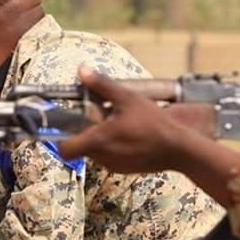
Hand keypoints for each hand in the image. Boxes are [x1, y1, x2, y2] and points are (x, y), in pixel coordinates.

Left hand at [57, 65, 190, 173]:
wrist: (178, 149)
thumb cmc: (154, 123)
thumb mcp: (127, 98)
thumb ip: (102, 85)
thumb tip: (83, 70)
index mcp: (98, 140)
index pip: (65, 150)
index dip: (61, 139)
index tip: (67, 127)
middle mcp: (102, 157)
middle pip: (81, 148)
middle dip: (85, 134)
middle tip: (100, 118)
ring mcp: (113, 165)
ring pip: (95, 153)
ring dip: (100, 140)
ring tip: (118, 125)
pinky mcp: (124, 169)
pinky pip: (110, 158)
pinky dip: (113, 148)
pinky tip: (129, 136)